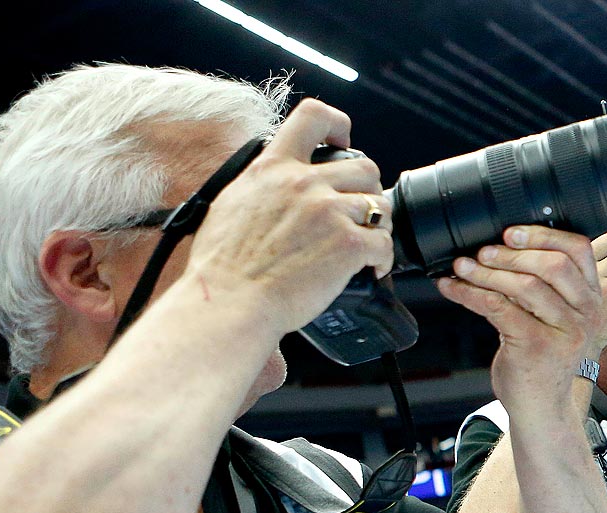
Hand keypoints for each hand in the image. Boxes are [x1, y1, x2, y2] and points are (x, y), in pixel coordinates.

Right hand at [182, 99, 391, 344]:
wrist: (229, 301)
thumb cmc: (221, 267)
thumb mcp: (231, 204)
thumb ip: (259, 186)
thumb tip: (269, 186)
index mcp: (273, 168)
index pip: (312, 117)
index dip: (338, 125)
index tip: (343, 143)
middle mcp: (304, 183)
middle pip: (365, 167)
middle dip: (368, 190)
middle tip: (360, 213)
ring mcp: (329, 212)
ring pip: (380, 205)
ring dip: (379, 226)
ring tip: (368, 244)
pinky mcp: (347, 244)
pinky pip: (384, 243)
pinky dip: (384, 258)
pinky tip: (373, 269)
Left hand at [435, 226, 601, 419]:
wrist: (541, 406)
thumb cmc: (543, 358)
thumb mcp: (556, 317)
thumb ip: (546, 286)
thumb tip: (503, 247)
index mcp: (592, 298)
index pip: (578, 250)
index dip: (542, 235)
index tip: (511, 234)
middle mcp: (585, 313)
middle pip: (552, 265)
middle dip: (511, 255)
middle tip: (482, 254)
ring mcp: (564, 331)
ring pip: (524, 285)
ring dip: (485, 272)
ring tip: (462, 268)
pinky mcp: (536, 346)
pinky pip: (498, 307)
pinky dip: (469, 293)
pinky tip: (453, 288)